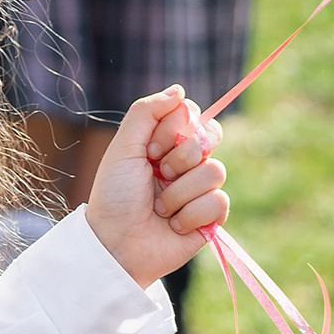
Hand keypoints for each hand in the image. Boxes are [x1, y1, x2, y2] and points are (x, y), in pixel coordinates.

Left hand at [84, 86, 228, 289]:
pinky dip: (190, 215)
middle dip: (180, 158)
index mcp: (164, 144)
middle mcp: (185, 163)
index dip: (174, 130)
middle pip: (210, 138)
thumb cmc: (114, 196)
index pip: (192, 115)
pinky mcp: (212, 217)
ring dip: (179, 193)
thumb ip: (146, 113)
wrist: (116, 244)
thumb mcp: (123, 148)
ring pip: (215, 172)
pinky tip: (173, 225)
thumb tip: (179, 89)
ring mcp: (200, 189)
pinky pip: (219, 202)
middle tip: (157, 175)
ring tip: (159, 208)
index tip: (150, 150)